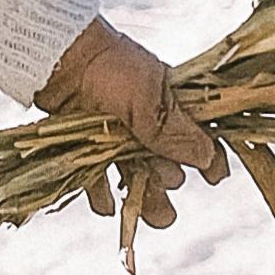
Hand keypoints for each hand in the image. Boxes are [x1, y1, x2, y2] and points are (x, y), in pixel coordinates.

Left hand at [37, 16, 224, 229]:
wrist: (58, 58)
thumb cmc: (110, 69)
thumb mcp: (148, 99)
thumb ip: (174, 132)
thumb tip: (207, 157)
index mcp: (167, 103)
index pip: (196, 134)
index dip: (209, 156)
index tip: (216, 177)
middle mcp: (144, 120)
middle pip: (165, 160)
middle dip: (170, 180)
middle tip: (170, 185)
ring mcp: (115, 132)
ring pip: (135, 172)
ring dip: (144, 195)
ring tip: (153, 216)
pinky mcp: (86, 143)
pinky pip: (97, 176)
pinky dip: (102, 194)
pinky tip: (108, 207)